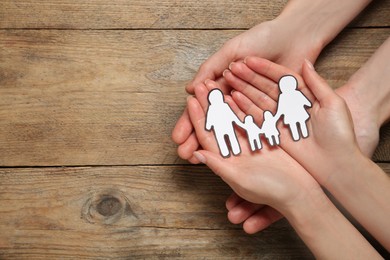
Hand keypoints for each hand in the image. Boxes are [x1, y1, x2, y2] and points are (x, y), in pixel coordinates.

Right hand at [172, 17, 321, 162]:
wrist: (295, 36)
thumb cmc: (261, 39)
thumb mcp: (232, 50)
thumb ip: (211, 68)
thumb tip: (191, 89)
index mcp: (225, 85)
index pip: (203, 108)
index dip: (189, 122)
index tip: (178, 137)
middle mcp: (237, 99)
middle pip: (214, 123)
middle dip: (197, 138)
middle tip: (183, 153)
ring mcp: (254, 107)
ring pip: (231, 129)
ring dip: (215, 143)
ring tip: (200, 157)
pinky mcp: (273, 112)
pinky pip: (256, 126)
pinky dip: (242, 138)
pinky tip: (231, 150)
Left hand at [186, 80, 321, 220]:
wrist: (298, 192)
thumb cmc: (270, 191)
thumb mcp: (241, 180)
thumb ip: (218, 166)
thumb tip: (195, 154)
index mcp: (225, 160)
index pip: (207, 135)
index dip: (198, 118)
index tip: (190, 100)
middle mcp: (234, 150)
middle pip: (217, 123)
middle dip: (207, 105)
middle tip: (199, 86)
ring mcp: (248, 143)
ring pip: (231, 118)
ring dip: (221, 102)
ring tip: (213, 85)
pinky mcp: (262, 138)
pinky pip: (249, 119)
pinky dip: (241, 106)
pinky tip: (233, 93)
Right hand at [224, 57, 388, 237]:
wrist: (337, 163)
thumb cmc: (339, 134)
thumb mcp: (333, 103)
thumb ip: (316, 83)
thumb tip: (305, 62)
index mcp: (303, 95)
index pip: (279, 77)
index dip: (264, 68)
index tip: (246, 60)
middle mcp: (289, 106)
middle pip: (264, 88)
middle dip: (246, 79)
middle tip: (230, 70)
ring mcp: (280, 119)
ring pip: (257, 102)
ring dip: (241, 92)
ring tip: (225, 83)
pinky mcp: (274, 133)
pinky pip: (256, 119)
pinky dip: (243, 110)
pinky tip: (231, 101)